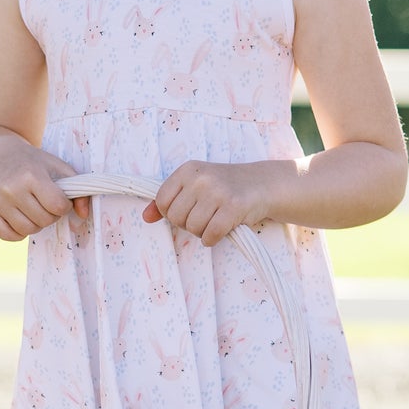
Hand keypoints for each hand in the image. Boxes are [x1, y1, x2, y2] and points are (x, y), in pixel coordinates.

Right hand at [0, 137, 88, 241]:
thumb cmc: (33, 163)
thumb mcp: (58, 168)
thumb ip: (77, 191)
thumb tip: (83, 216)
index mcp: (31, 175)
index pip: (57, 206)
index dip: (63, 205)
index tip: (58, 198)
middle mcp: (11, 188)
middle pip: (44, 220)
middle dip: (50, 214)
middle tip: (44, 202)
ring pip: (28, 230)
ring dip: (35, 224)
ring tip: (33, 209)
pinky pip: (8, 236)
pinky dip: (18, 232)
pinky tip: (20, 218)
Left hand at [143, 160, 267, 246]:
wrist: (262, 184)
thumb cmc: (224, 187)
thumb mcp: (194, 186)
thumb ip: (169, 200)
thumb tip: (145, 217)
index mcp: (188, 169)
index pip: (162, 201)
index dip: (171, 213)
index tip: (186, 211)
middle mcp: (201, 178)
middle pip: (176, 217)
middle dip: (188, 224)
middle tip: (204, 217)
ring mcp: (218, 191)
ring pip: (193, 228)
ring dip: (202, 232)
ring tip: (214, 221)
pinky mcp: (234, 206)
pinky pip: (211, 235)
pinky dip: (213, 239)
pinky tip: (220, 231)